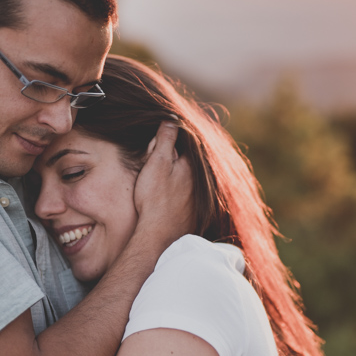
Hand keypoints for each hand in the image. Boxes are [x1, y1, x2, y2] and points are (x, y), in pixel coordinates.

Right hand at [133, 122, 194, 251]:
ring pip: (188, 180)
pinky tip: (170, 195)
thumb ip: (166, 140)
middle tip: (158, 155)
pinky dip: (180, 192)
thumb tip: (172, 120)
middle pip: (188, 162)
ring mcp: (198, 198)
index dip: (172, 139)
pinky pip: (187, 196)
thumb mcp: (157, 163)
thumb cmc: (155, 199)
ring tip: (163, 176)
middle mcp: (200, 181)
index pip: (186, 144)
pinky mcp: (193, 213)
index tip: (161, 137)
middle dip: (177, 157)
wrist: (159, 235)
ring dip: (180, 175)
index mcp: (192, 166)